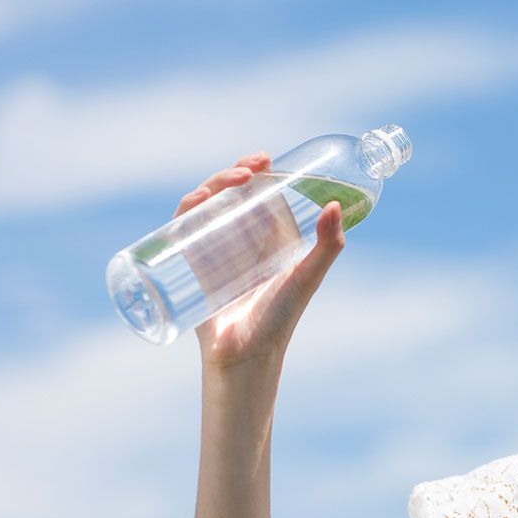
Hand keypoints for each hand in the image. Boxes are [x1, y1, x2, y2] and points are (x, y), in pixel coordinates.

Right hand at [174, 150, 345, 369]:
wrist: (244, 358)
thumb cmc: (278, 321)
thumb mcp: (306, 279)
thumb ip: (327, 247)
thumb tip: (335, 205)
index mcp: (264, 240)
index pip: (256, 195)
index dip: (257, 173)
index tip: (265, 159)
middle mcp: (236, 242)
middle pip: (228, 195)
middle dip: (234, 173)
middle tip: (250, 168)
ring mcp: (210, 252)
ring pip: (205, 208)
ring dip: (212, 186)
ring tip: (232, 182)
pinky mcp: (188, 266)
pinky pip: (181, 231)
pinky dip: (184, 212)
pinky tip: (194, 202)